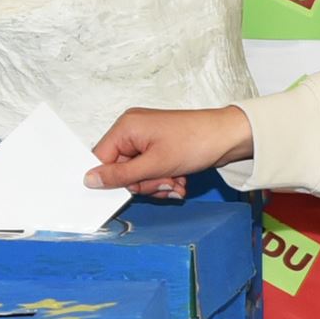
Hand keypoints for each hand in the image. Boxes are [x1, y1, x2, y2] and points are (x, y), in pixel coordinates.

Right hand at [85, 106, 254, 193]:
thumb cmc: (195, 142)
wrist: (229, 137)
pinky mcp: (160, 147)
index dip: (113, 179)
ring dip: (157, 185)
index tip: (129, 191)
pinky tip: (180, 180)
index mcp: (126, 127)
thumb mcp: (154, 165)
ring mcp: (147, 139)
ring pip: (138, 175)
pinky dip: (164, 180)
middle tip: (163, 183)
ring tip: (175, 182)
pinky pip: (151, 171)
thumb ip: (120, 175)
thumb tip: (90, 179)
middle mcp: (133, 130)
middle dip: (143, 184)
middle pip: (121, 170)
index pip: (101, 158)